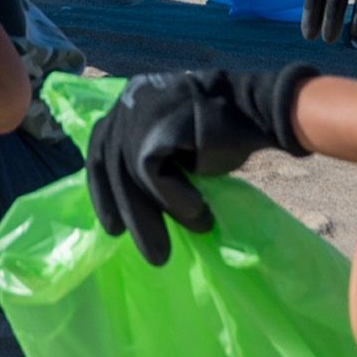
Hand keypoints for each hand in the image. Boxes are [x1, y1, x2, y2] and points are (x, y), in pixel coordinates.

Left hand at [84, 64, 314, 265]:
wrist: (258, 108)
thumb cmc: (223, 132)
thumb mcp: (175, 148)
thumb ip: (151, 161)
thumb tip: (131, 208)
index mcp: (127, 102)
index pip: (99, 151)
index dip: (102, 192)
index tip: (112, 229)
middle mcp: (127, 101)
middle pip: (111, 167)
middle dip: (130, 215)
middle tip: (152, 254)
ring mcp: (139, 111)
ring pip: (131, 176)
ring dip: (156, 217)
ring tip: (188, 235)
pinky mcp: (157, 126)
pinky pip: (153, 175)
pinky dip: (175, 200)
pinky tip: (199, 212)